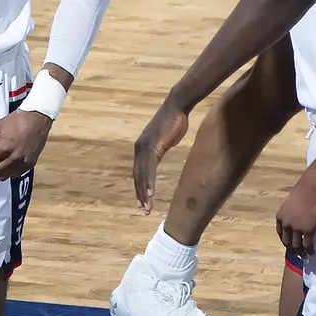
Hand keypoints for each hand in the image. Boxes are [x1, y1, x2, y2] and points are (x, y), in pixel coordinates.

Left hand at [0, 110, 51, 179]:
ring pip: (4, 177)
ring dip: (1, 168)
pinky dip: (11, 169)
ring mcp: (23, 163)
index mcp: (4, 148)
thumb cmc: (14, 121)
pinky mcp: (30, 165)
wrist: (37, 118)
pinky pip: (15, 175)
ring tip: (6, 154)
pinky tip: (14, 156)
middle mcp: (14, 159)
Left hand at [132, 97, 189, 212]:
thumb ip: (160, 150)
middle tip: (145, 210)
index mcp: (142, 148)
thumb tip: (160, 156)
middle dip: (140, 194)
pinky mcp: (152, 146)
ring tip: (147, 206)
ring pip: (142, 175)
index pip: (139, 173)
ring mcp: (144, 147)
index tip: (145, 201)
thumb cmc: (174, 121)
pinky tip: (150, 193)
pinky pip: (149, 168)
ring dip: (144, 192)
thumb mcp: (166, 140)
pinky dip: (149, 182)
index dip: (141, 188)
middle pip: (138, 177)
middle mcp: (139, 148)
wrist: (177, 106)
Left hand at [276, 177, 315, 258]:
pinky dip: (309, 251)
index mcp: (280, 217)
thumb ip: (289, 211)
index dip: (285, 240)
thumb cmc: (303, 191)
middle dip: (292, 249)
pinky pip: (307, 245)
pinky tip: (312, 253)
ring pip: (297, 246)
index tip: (289, 244)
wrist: (312, 188)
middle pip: (287, 242)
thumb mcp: (289, 202)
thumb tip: (294, 215)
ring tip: (304, 256)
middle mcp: (286, 225)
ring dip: (300, 253)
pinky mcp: (308, 231)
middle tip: (297, 253)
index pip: (280, 233)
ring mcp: (297, 229)